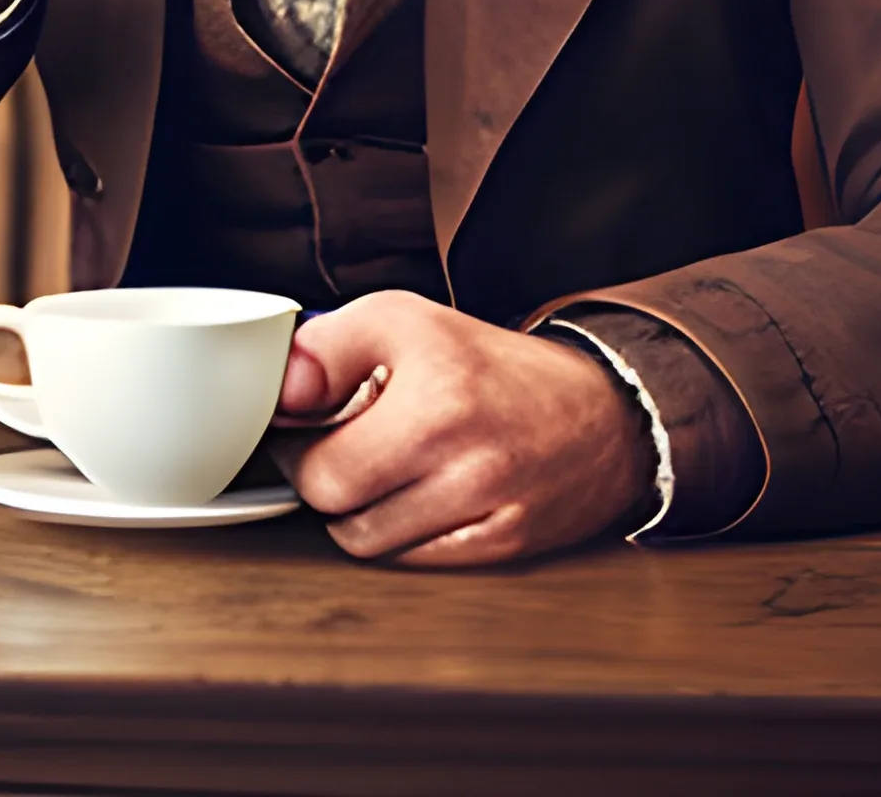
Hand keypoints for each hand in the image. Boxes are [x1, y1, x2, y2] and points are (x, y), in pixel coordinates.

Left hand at [270, 292, 650, 567]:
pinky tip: (418, 492)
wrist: (599, 410)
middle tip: (337, 445)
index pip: (319, 467)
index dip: (297, 445)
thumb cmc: (491, 364)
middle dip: (326, 478)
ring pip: (370, 544)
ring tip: (382, 465)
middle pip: (339, 513)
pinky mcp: (503, 549)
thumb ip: (329, 346)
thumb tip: (281, 392)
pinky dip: (403, 532)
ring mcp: (487, 514)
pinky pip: (414, 560)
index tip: (302, 425)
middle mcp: (466, 464)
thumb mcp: (405, 318)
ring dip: (361, 509)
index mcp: (436, 400)